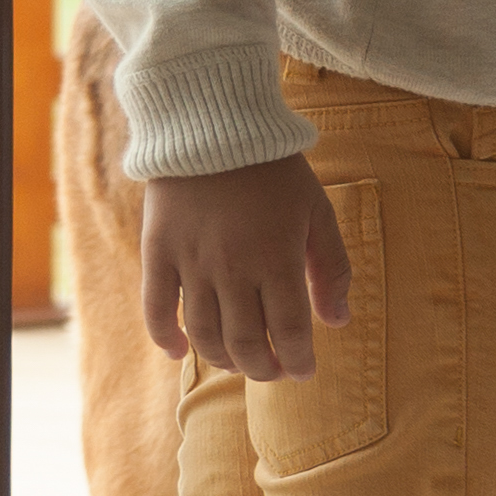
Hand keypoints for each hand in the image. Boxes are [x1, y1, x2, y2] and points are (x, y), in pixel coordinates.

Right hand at [138, 159, 348, 380]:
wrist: (214, 124)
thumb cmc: (275, 170)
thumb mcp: (317, 211)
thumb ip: (331, 268)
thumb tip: (338, 321)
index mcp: (277, 258)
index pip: (289, 331)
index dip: (298, 360)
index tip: (304, 371)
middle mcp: (233, 268)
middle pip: (245, 342)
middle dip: (263, 368)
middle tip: (274, 370)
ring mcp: (192, 262)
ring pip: (204, 334)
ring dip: (223, 359)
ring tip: (239, 361)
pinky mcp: (158, 252)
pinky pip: (156, 308)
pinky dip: (166, 338)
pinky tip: (180, 353)